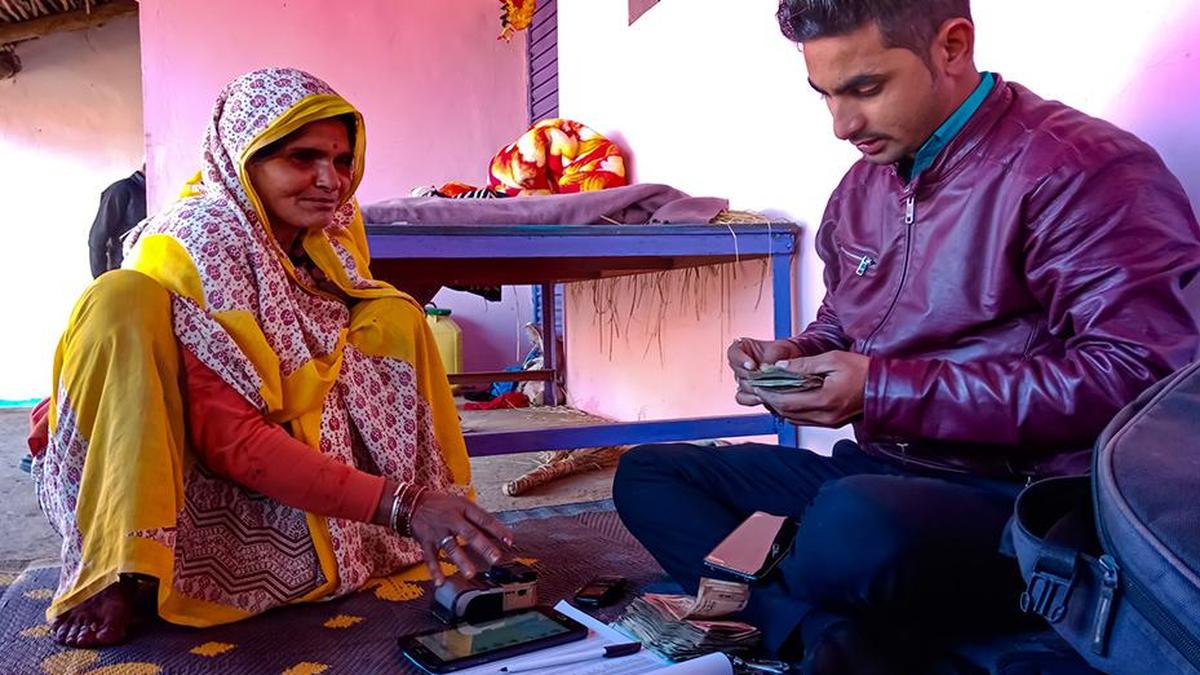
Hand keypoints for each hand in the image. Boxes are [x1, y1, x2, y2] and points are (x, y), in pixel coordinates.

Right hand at [409, 492, 513, 583]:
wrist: (413, 503)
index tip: (510, 541)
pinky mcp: (425, 540)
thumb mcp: (462, 504)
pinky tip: (441, 581)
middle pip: (469, 533)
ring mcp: (438, 531)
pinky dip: (435, 570)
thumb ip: (478, 519)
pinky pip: (430, 557)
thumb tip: (499, 533)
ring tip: (471, 573)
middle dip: (483, 546)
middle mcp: (451, 519)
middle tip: (495, 558)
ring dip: (461, 560)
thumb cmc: (443, 505)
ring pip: (450, 546)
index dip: (498, 530)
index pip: (484, 519)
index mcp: (463, 508)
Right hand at [728, 338, 801, 405]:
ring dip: (753, 388)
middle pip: (738, 372)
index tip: (752, 365)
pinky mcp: (747, 392)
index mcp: (743, 349)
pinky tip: (762, 397)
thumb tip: (764, 368)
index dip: (740, 360)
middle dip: (751, 377)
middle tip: (762, 379)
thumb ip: (771, 356)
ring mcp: (743, 379)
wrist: (791, 365)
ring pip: (741, 386)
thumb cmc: (784, 353)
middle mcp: (741, 365)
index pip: (734, 353)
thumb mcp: (780, 349)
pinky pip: (742, 398)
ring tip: (766, 388)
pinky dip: (751, 399)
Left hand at [751, 351, 868, 426]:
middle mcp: (825, 416)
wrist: (885, 386)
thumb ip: (804, 364)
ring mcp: (828, 422)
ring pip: (793, 418)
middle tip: (758, 387)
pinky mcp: (831, 423)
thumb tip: (780, 366)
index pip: (786, 401)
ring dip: (779, 406)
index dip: (768, 393)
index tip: (756, 384)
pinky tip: (786, 397)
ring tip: (768, 391)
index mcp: (825, 400)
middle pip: (786, 412)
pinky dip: (791, 410)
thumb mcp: (833, 359)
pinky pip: (804, 420)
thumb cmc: (863, 370)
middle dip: (769, 400)